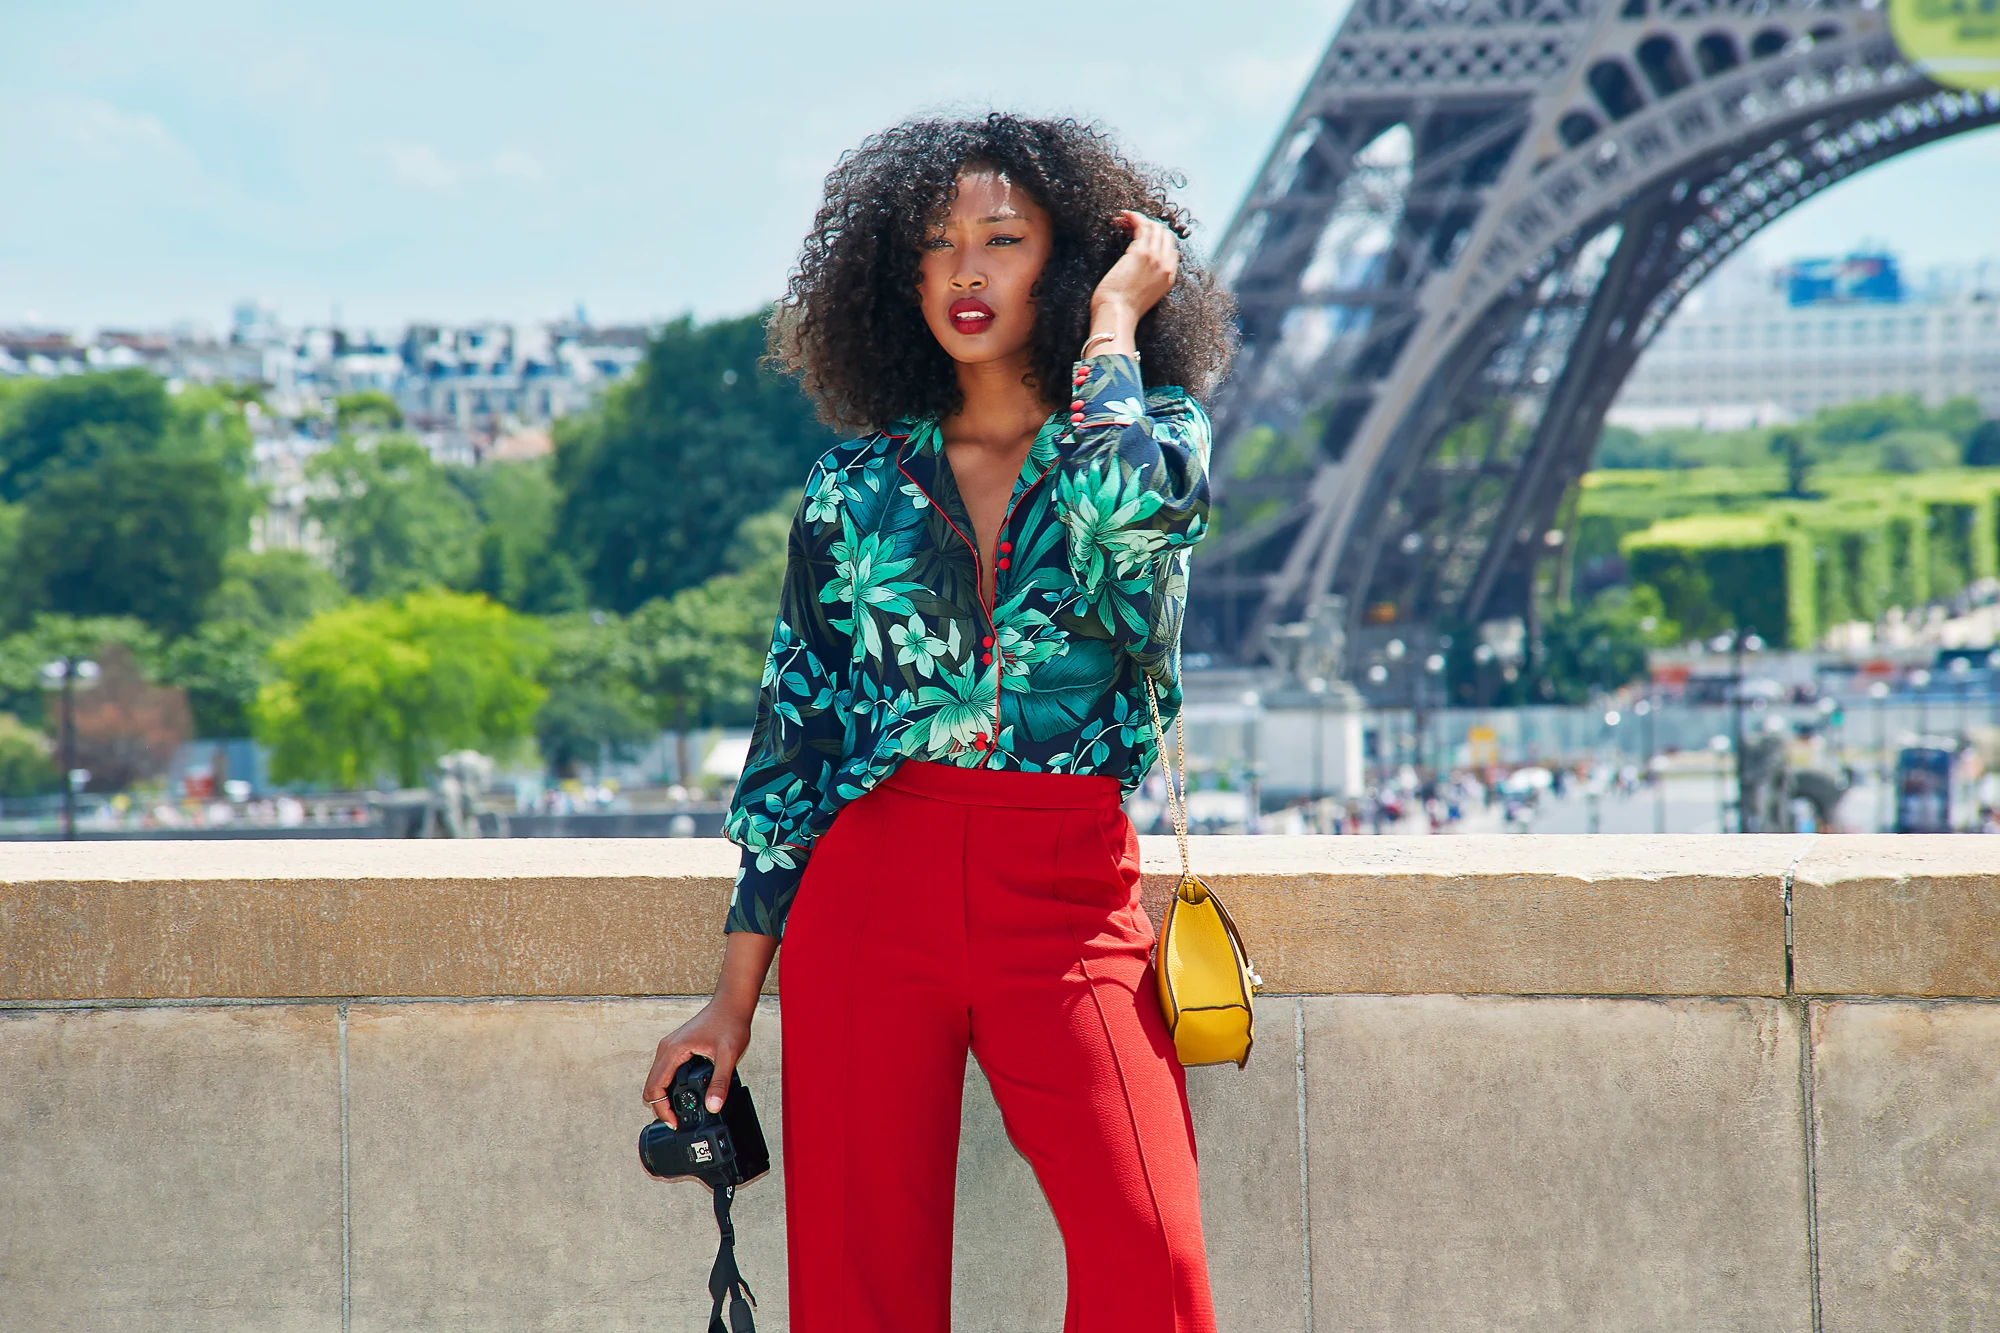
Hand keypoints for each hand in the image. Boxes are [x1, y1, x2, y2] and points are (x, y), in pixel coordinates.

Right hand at [644, 997, 753, 1126]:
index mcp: (673, 1051)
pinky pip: (665, 1071)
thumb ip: (720, 1082)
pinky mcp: (677, 1047)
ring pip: (657, 1078)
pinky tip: (684, 1092)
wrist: (731, 1003)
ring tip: (680, 1109)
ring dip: (664, 1096)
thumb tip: (713, 1106)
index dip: (661, 1109)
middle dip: (661, 1106)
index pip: (654, 1088)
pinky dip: (669, 1085)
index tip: (674, 1122)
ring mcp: (670, 1046)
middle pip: (651, 1085)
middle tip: (678, 1120)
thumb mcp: (728, 1056)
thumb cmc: (729, 1022)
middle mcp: (666, 1048)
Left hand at [1088, 211, 1179, 330]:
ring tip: (1123, 219)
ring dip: (1139, 219)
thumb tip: (1143, 267)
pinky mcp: (1140, 253)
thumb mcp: (1145, 296)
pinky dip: (1133, 217)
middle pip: (1164, 234)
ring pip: (1153, 227)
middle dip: (1149, 225)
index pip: (1170, 248)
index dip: (1156, 238)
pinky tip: (1123, 216)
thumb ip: (1149, 280)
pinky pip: (1141, 225)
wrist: (1117, 316)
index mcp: (1169, 277)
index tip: (1140, 236)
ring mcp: (1155, 258)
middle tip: (1130, 225)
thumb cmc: (1123, 310)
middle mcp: (1166, 265)